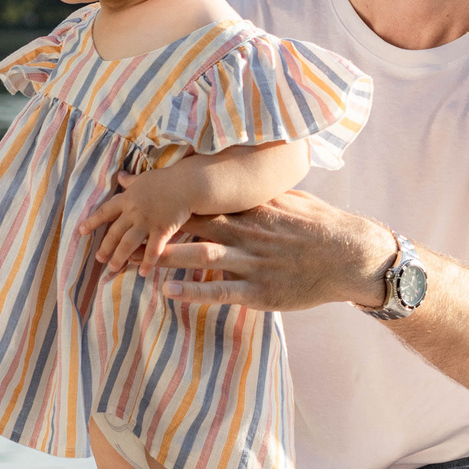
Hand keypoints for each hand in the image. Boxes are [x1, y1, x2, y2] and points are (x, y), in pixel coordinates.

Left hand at [76, 169, 197, 276]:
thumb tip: (119, 175)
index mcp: (127, 198)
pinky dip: (147, 262)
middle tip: (98, 259)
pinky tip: (142, 273)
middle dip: (105, 247)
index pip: (105, 211)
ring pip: (128, 243)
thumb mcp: (144, 178)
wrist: (187, 183)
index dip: (92, 222)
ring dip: (119, 257)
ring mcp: (147, 221)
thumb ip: (130, 181)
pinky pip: (152, 250)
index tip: (80, 232)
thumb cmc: (167, 179)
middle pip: (114, 232)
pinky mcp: (162, 229)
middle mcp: (133, 211)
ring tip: (113, 268)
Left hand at [150, 190, 392, 312]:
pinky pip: (221, 291)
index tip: (132, 188)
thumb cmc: (321, 225)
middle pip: (191, 226)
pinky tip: (167, 291)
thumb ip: (261, 192)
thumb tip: (245, 177)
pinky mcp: (260, 292)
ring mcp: (251, 263)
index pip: (198, 199)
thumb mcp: (290, 199)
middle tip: (119, 227)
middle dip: (154, 226)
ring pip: (200, 256)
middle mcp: (245, 233)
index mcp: (250, 210)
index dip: (163, 195)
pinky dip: (193, 291)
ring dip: (165, 258)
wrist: (350, 255)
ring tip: (132, 261)